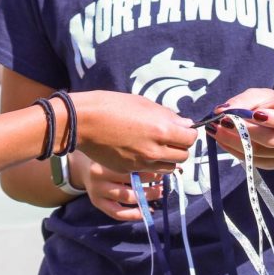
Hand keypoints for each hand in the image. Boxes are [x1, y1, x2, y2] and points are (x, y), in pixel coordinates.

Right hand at [71, 91, 195, 173]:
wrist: (83, 121)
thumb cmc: (111, 106)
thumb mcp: (143, 103)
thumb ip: (167, 116)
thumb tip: (184, 124)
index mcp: (162, 130)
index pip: (190, 138)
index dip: (188, 132)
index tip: (182, 129)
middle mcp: (155, 151)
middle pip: (183, 156)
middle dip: (180, 146)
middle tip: (170, 137)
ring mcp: (142, 163)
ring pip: (169, 168)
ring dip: (168, 158)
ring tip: (157, 146)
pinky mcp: (130, 170)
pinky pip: (150, 171)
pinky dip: (152, 164)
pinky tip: (142, 152)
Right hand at [72, 152, 166, 221]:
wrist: (83, 167)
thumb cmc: (105, 157)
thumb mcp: (115, 152)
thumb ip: (133, 157)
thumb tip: (161, 162)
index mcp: (104, 161)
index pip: (132, 166)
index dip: (150, 169)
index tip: (162, 168)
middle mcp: (99, 177)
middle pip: (131, 182)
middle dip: (151, 182)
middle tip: (163, 180)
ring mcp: (97, 192)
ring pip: (127, 197)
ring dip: (147, 196)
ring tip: (159, 192)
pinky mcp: (98, 203)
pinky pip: (118, 214)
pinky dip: (134, 214)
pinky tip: (147, 210)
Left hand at [202, 88, 273, 170]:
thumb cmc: (271, 106)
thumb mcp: (260, 96)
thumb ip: (244, 101)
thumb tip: (222, 110)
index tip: (254, 114)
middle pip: (272, 140)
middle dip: (245, 132)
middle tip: (222, 122)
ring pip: (259, 153)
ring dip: (233, 141)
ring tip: (215, 129)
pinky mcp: (272, 164)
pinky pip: (252, 160)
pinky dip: (233, 150)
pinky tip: (221, 139)